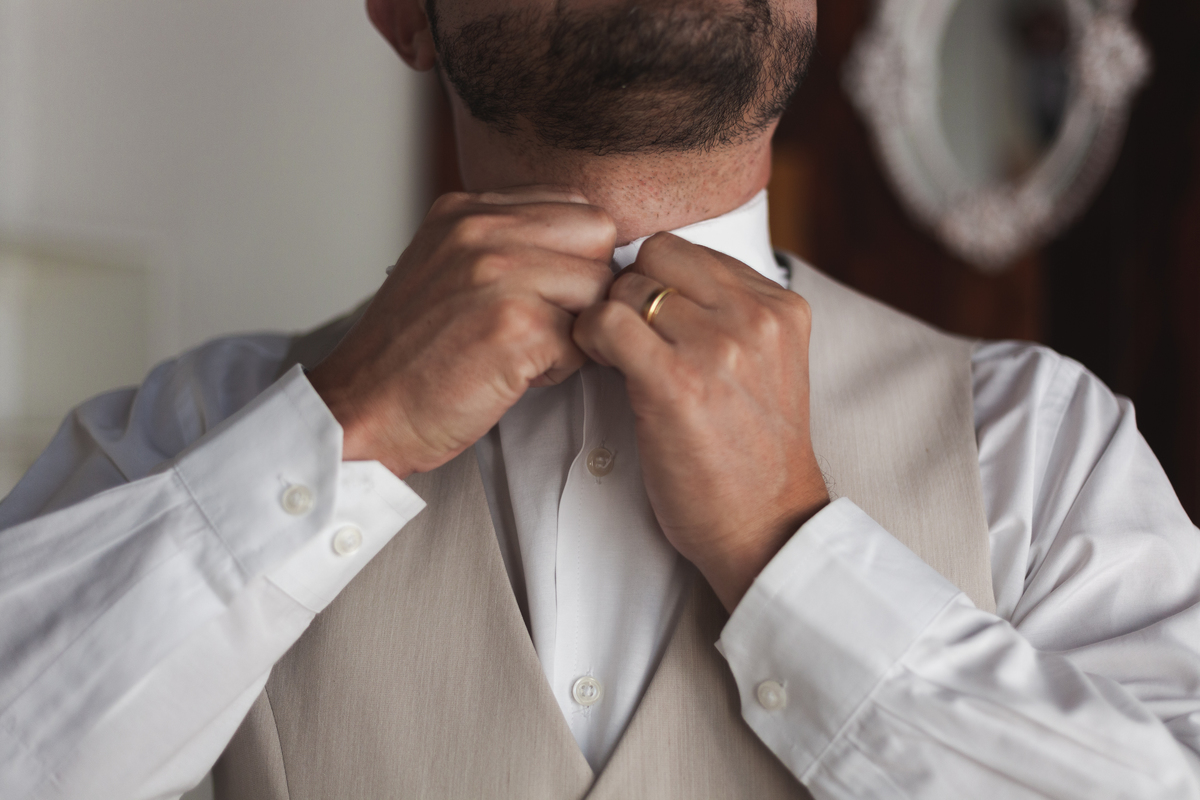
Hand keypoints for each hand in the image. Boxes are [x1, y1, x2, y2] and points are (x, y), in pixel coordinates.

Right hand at [309, 187, 616, 477]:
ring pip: (598, 288)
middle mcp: (481, 230)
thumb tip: (581, 247)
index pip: (572, 204)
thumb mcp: (446, 267)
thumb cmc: (406, 355)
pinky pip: (584, 340)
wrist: (361, 410)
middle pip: (597, 233)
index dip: (574, 253)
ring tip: (524, 350)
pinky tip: (512, 374)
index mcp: (466, 210)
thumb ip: (505, 242)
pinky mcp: (517, 327)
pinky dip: (560, 368)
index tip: (547, 289)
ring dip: (575, 327)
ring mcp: (499, 275)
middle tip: (546, 321)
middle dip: (586, 282)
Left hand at [573, 233, 828, 611]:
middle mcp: (755, 317)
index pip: (689, 250)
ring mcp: (718, 347)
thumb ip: (729, 313)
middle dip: (629, 292)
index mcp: (781, 306)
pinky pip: (607, 322)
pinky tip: (604, 369)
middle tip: (627, 340)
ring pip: (626, 286)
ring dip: (607, 320)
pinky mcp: (677, 382)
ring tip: (617, 360)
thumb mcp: (766, 364)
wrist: (765, 526)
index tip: (649, 320)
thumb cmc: (753, 453)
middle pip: (656, 256)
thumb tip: (655, 275)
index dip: (654, 280)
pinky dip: (590, 339)